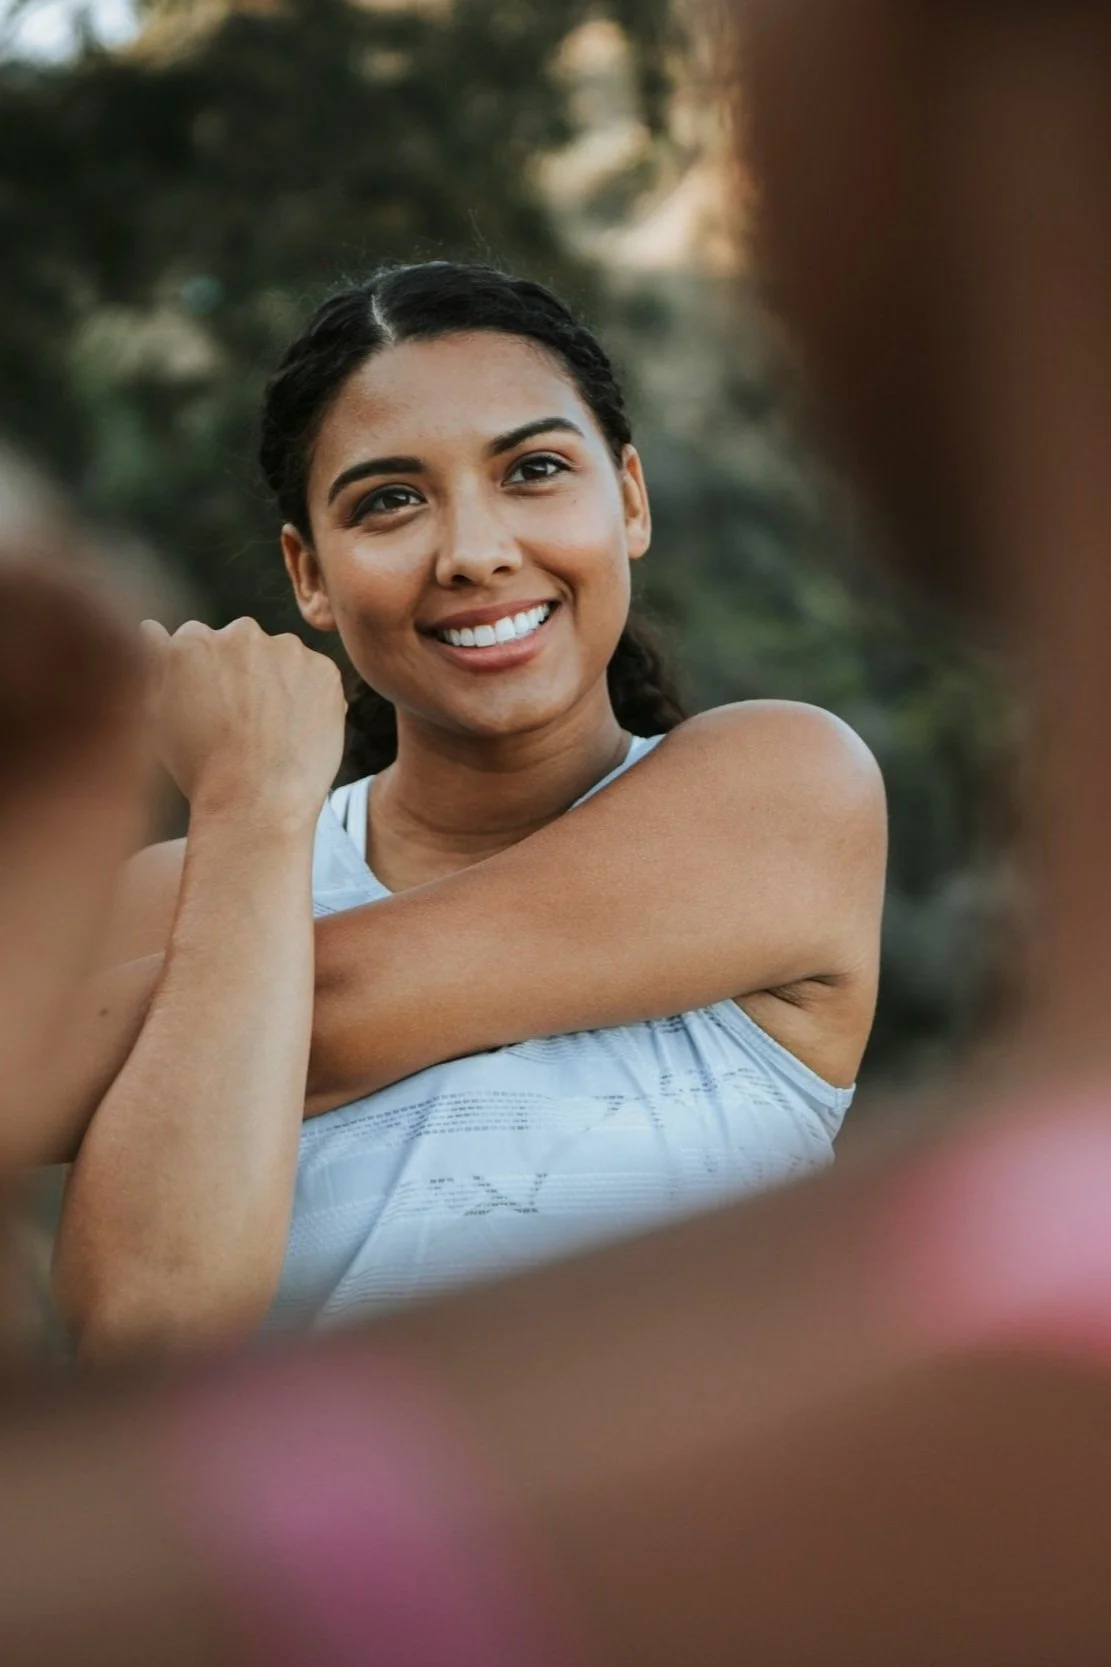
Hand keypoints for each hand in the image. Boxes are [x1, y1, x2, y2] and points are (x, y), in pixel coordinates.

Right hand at [141, 618, 345, 821]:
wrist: (255, 802)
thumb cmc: (199, 766)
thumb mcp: (156, 713)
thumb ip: (153, 660)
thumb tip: (150, 628)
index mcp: (193, 640)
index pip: (198, 640)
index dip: (205, 674)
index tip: (211, 704)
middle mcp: (241, 634)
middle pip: (242, 644)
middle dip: (241, 671)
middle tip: (241, 720)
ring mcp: (288, 650)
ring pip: (281, 658)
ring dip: (277, 680)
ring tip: (270, 730)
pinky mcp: (324, 670)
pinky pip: (315, 676)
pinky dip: (309, 696)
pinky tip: (295, 732)